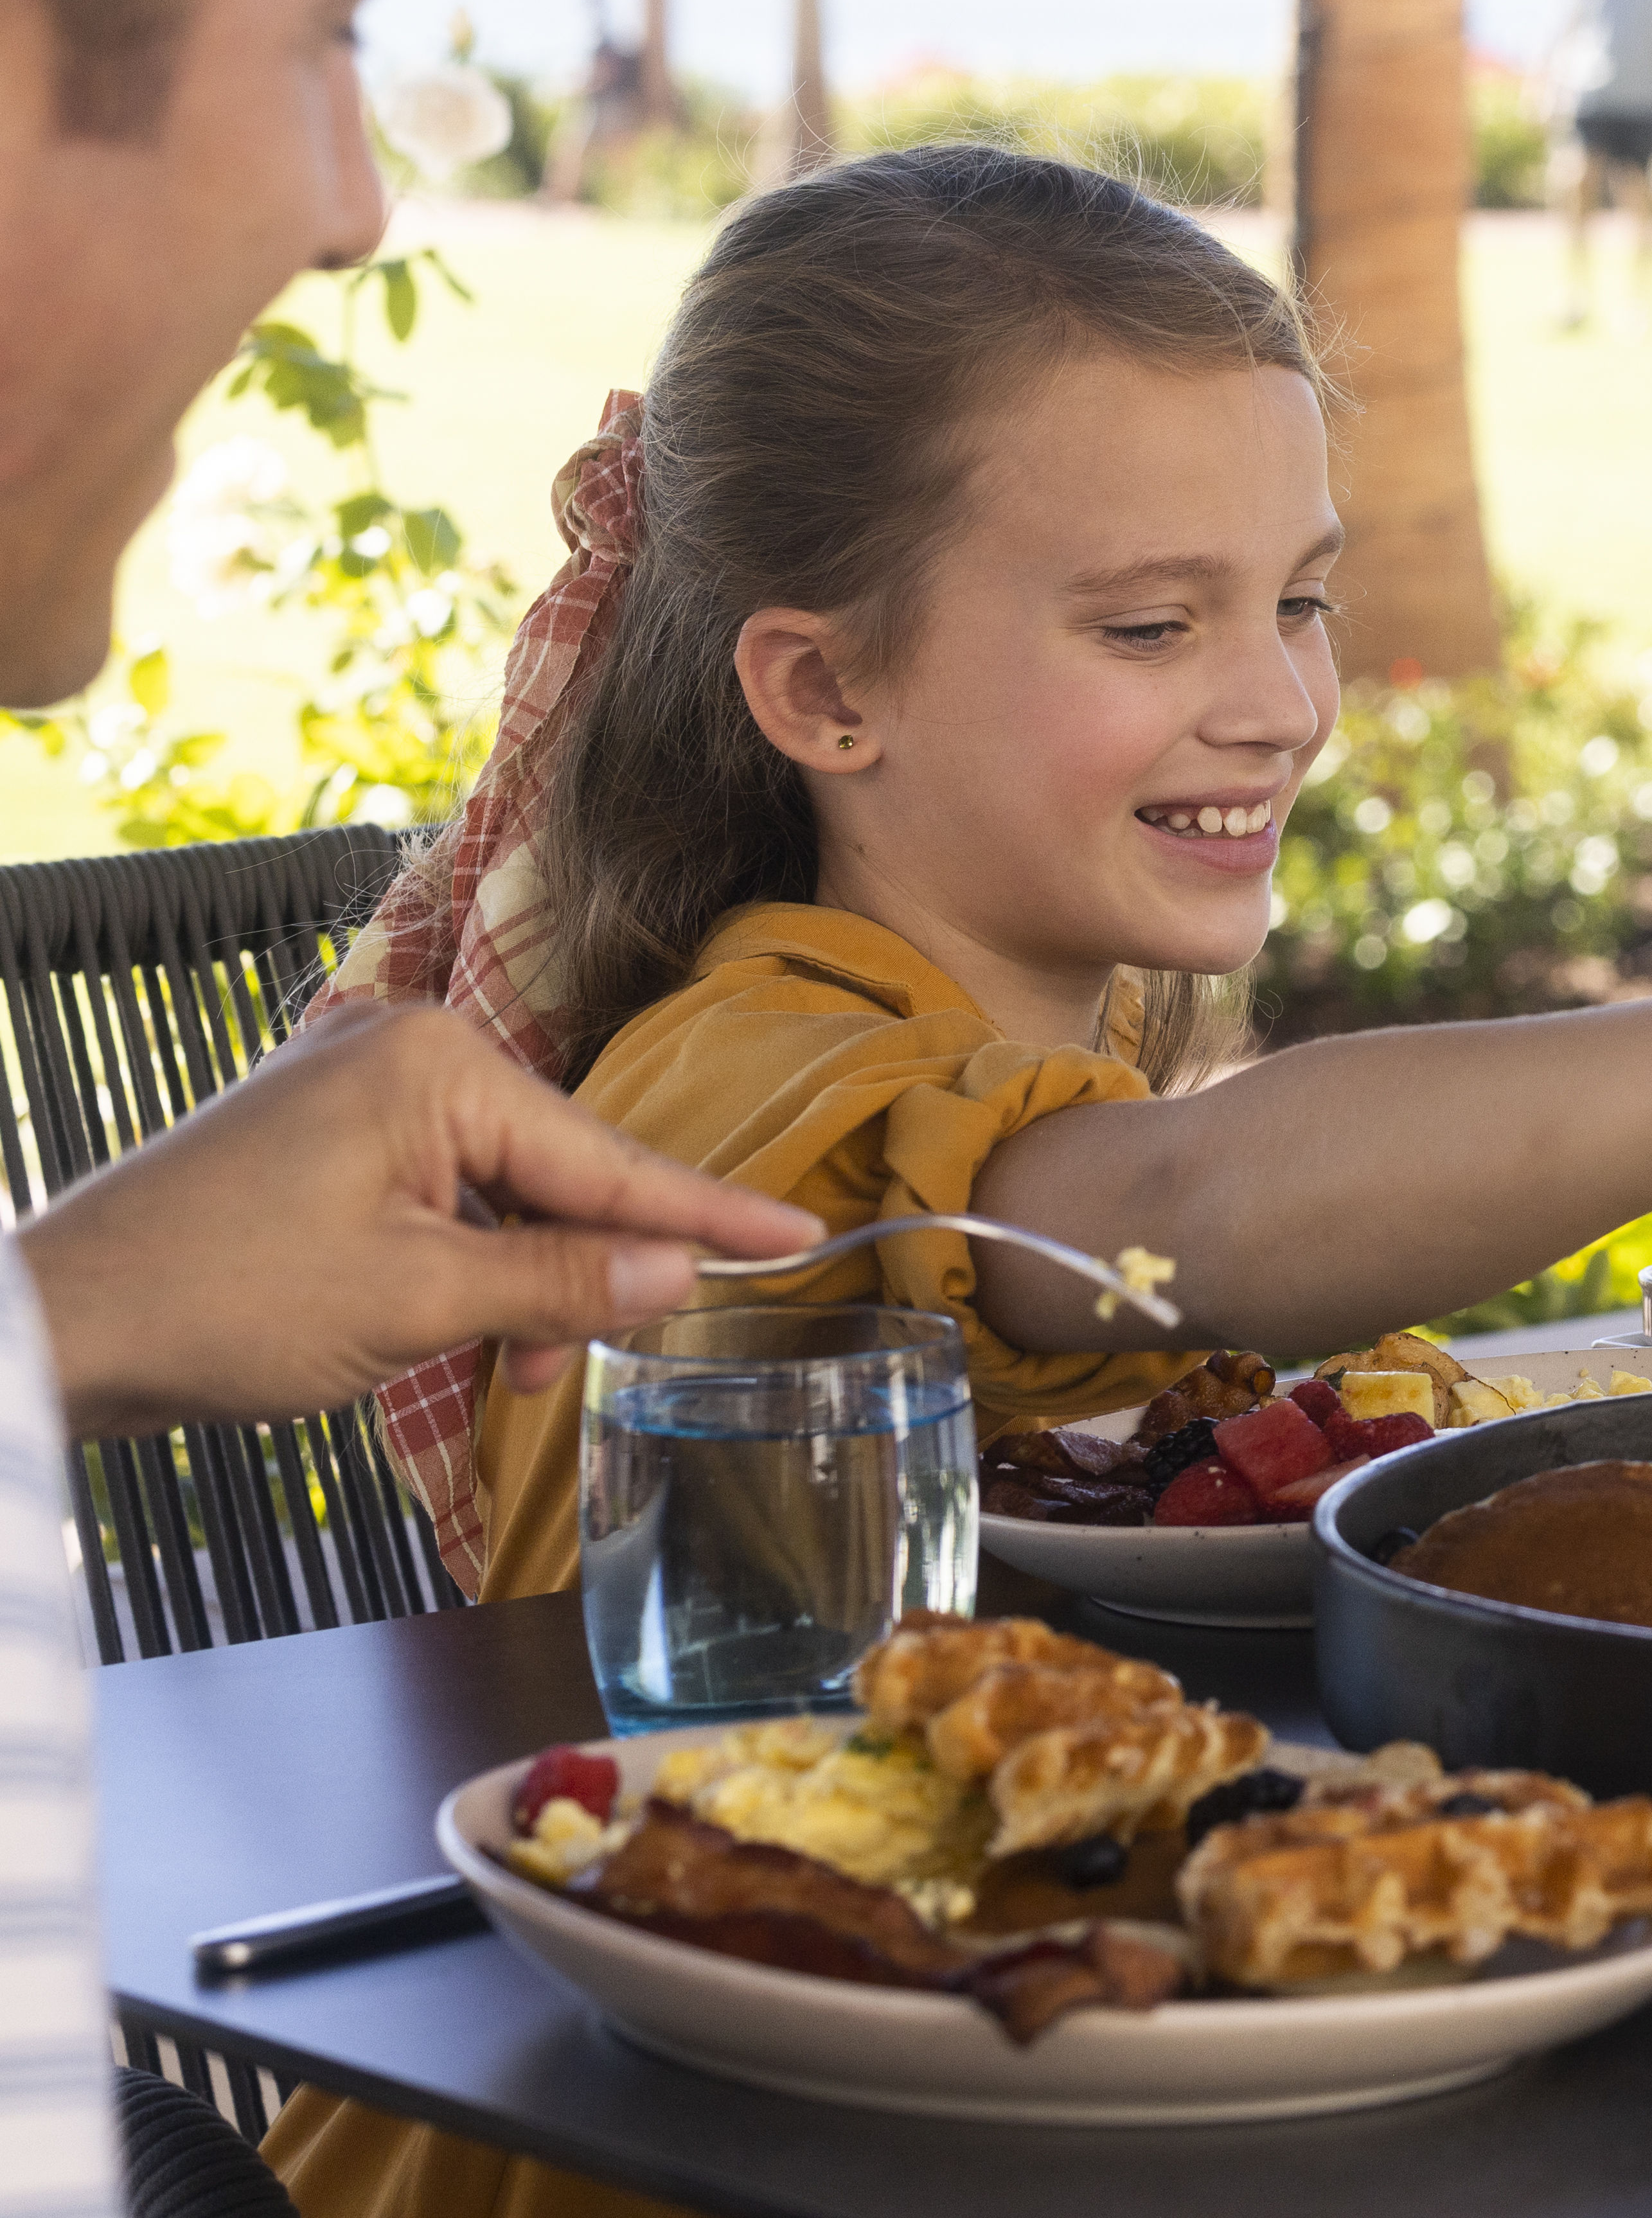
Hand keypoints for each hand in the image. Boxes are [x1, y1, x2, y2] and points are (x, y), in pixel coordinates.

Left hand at [20, 997, 821, 1438]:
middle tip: (563, 1373)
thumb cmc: (216, 1301)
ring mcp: (357, 1091)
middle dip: (575, 1277)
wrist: (54, 1326)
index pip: (607, 1156)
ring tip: (487, 1377)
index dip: (707, 1212)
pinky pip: (435, 1200)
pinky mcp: (322, 1140)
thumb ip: (562, 1281)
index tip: (800, 1234)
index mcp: (437, 1063)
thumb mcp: (414, 1305)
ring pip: (495, 1198)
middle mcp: (404, 1051)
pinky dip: (456, 1273)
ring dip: (511, 1290)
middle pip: (553, 1175)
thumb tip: (681, 1273)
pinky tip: (442, 1336)